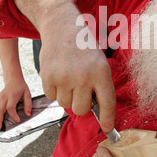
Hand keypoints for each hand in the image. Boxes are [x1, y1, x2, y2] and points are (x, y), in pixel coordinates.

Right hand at [0, 78, 31, 130]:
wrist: (14, 80)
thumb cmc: (21, 88)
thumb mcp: (27, 94)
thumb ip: (28, 104)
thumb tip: (28, 114)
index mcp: (12, 96)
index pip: (10, 107)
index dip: (13, 115)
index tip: (17, 121)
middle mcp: (4, 97)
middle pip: (0, 110)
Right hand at [38, 15, 115, 133]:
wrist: (62, 28)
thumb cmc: (84, 48)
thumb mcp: (99, 63)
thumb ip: (99, 86)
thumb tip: (97, 112)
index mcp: (102, 72)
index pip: (107, 103)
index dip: (108, 118)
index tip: (107, 128)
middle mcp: (84, 76)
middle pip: (82, 109)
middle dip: (81, 104)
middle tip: (80, 90)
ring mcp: (65, 77)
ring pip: (66, 105)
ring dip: (67, 96)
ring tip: (69, 78)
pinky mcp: (48, 76)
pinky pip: (52, 97)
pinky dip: (54, 90)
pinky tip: (58, 75)